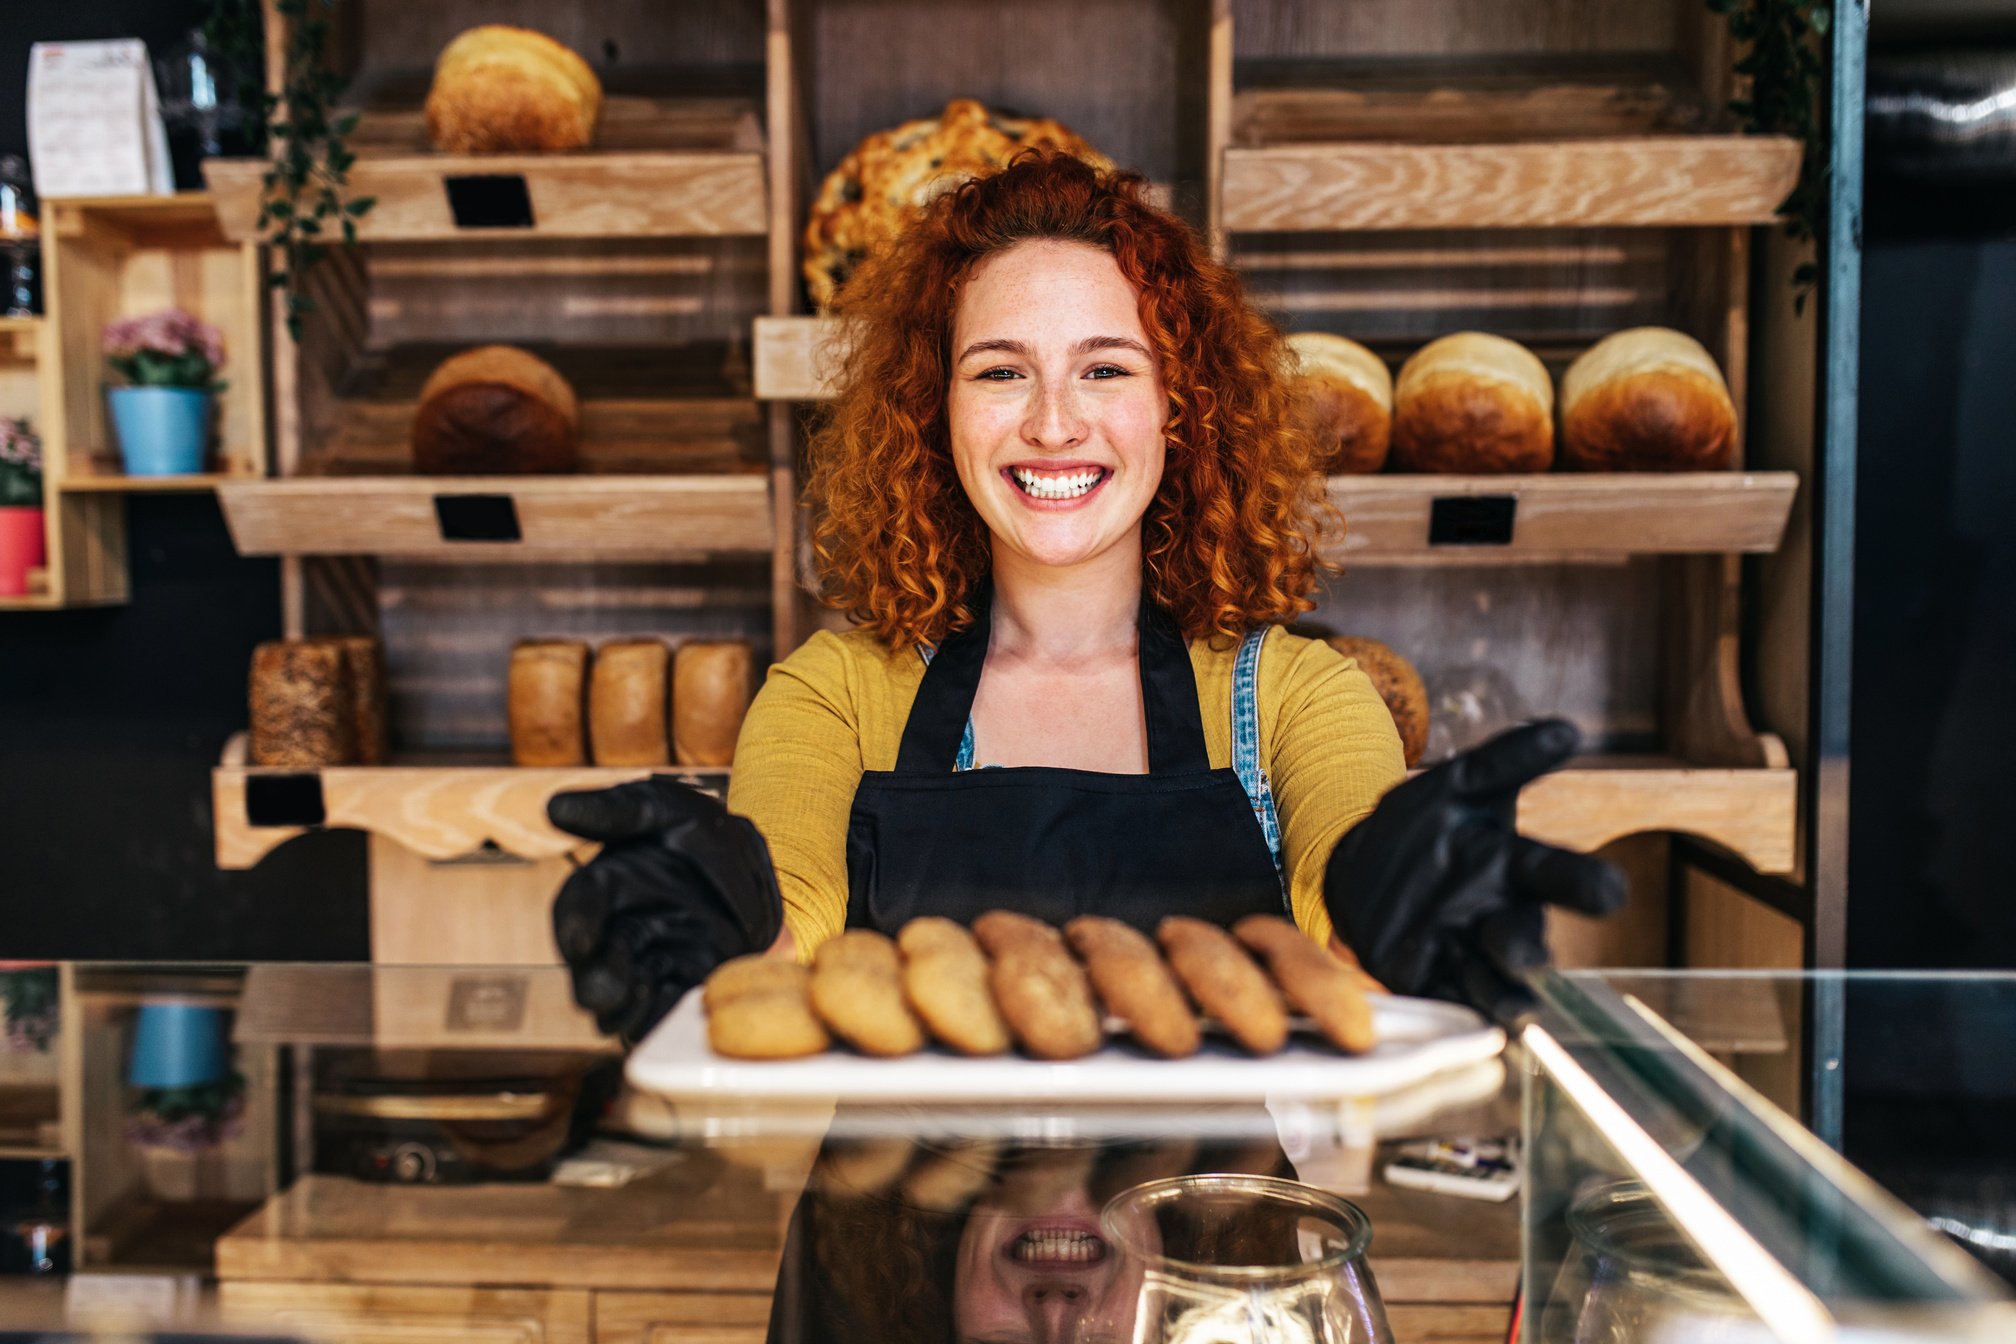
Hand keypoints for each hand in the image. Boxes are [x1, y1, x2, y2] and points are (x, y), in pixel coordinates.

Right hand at [549, 778, 784, 1044]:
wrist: (755, 868)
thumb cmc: (700, 833)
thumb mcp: (667, 809)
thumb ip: (617, 810)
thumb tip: (554, 806)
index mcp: (607, 887)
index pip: (579, 906)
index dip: (576, 924)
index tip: (579, 940)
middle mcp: (619, 930)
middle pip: (593, 965)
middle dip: (596, 981)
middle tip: (604, 990)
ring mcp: (649, 962)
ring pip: (622, 999)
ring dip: (626, 1008)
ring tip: (640, 1001)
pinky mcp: (682, 986)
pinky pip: (664, 1012)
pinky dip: (664, 1018)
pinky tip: (675, 1013)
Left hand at [1323, 720, 1625, 1026]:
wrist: (1363, 865)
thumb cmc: (1428, 824)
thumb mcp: (1460, 784)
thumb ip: (1507, 759)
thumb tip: (1569, 730)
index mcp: (1512, 868)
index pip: (1556, 874)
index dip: (1584, 884)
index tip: (1610, 892)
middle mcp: (1496, 915)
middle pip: (1524, 938)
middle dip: (1527, 949)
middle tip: (1527, 956)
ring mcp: (1460, 951)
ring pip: (1492, 983)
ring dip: (1502, 996)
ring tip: (1512, 1008)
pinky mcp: (1422, 976)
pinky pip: (1446, 1000)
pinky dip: (1457, 1012)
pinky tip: (1467, 1023)